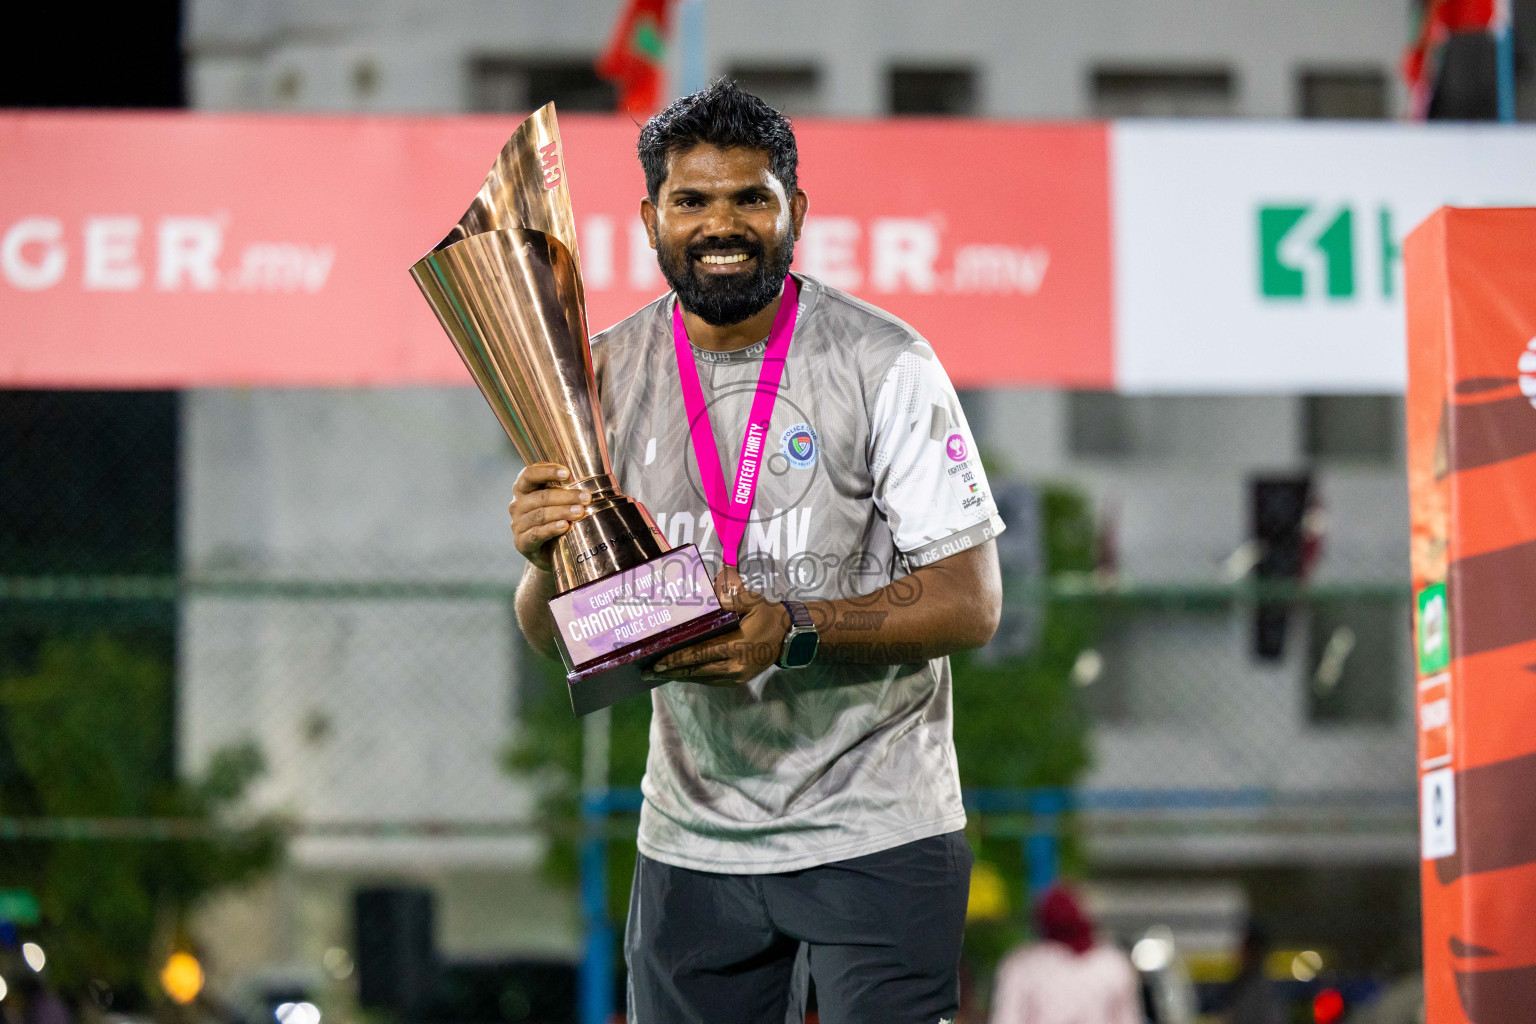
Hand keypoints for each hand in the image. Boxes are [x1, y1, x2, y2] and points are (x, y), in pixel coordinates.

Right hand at [508, 463, 590, 572]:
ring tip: (580, 512)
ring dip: (562, 512)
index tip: (567, 473)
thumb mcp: (559, 504)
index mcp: (524, 490)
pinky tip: (565, 526)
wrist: (550, 555)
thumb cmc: (556, 522)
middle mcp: (517, 505)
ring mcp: (518, 525)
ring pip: (540, 515)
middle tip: (587, 498)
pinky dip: (551, 529)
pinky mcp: (522, 543)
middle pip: (540, 496)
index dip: (547, 471)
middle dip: (566, 496)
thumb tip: (589, 487)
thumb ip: (566, 492)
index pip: (529, 474)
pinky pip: (536, 533)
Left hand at [650, 569, 789, 685]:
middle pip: (697, 669)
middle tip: (648, 672)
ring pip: (702, 677)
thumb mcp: (751, 601)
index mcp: (737, 645)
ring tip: (659, 674)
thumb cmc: (766, 615)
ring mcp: (737, 676)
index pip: (700, 653)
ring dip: (681, 676)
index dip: (678, 659)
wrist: (787, 636)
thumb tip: (712, 592)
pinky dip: (695, 677)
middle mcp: (736, 665)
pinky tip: (681, 674)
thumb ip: (731, 598)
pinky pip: (711, 681)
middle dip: (672, 671)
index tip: (658, 662)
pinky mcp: (738, 681)